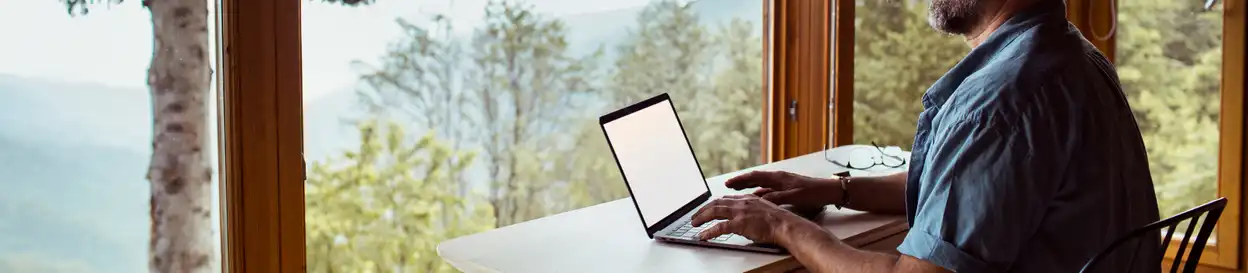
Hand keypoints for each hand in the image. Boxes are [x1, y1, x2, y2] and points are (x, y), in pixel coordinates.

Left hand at [691, 195, 811, 243]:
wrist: (785, 224)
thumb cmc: (779, 221)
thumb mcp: (763, 210)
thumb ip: (752, 212)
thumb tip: (746, 219)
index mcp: (747, 198)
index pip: (725, 199)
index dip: (714, 203)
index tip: (708, 207)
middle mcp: (741, 202)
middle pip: (716, 203)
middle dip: (703, 209)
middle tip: (695, 216)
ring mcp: (739, 212)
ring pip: (714, 211)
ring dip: (701, 217)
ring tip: (694, 223)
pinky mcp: (739, 223)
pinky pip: (719, 227)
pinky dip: (709, 232)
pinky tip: (703, 236)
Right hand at [725, 171, 841, 212]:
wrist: (830, 191)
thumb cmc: (813, 194)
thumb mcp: (793, 197)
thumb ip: (775, 198)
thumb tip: (758, 200)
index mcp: (779, 178)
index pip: (754, 177)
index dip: (740, 180)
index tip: (728, 184)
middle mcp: (779, 178)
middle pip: (756, 179)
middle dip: (741, 182)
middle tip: (728, 186)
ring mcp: (783, 183)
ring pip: (761, 185)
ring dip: (749, 187)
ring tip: (737, 192)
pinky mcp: (788, 189)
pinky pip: (768, 190)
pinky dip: (759, 193)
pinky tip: (756, 199)